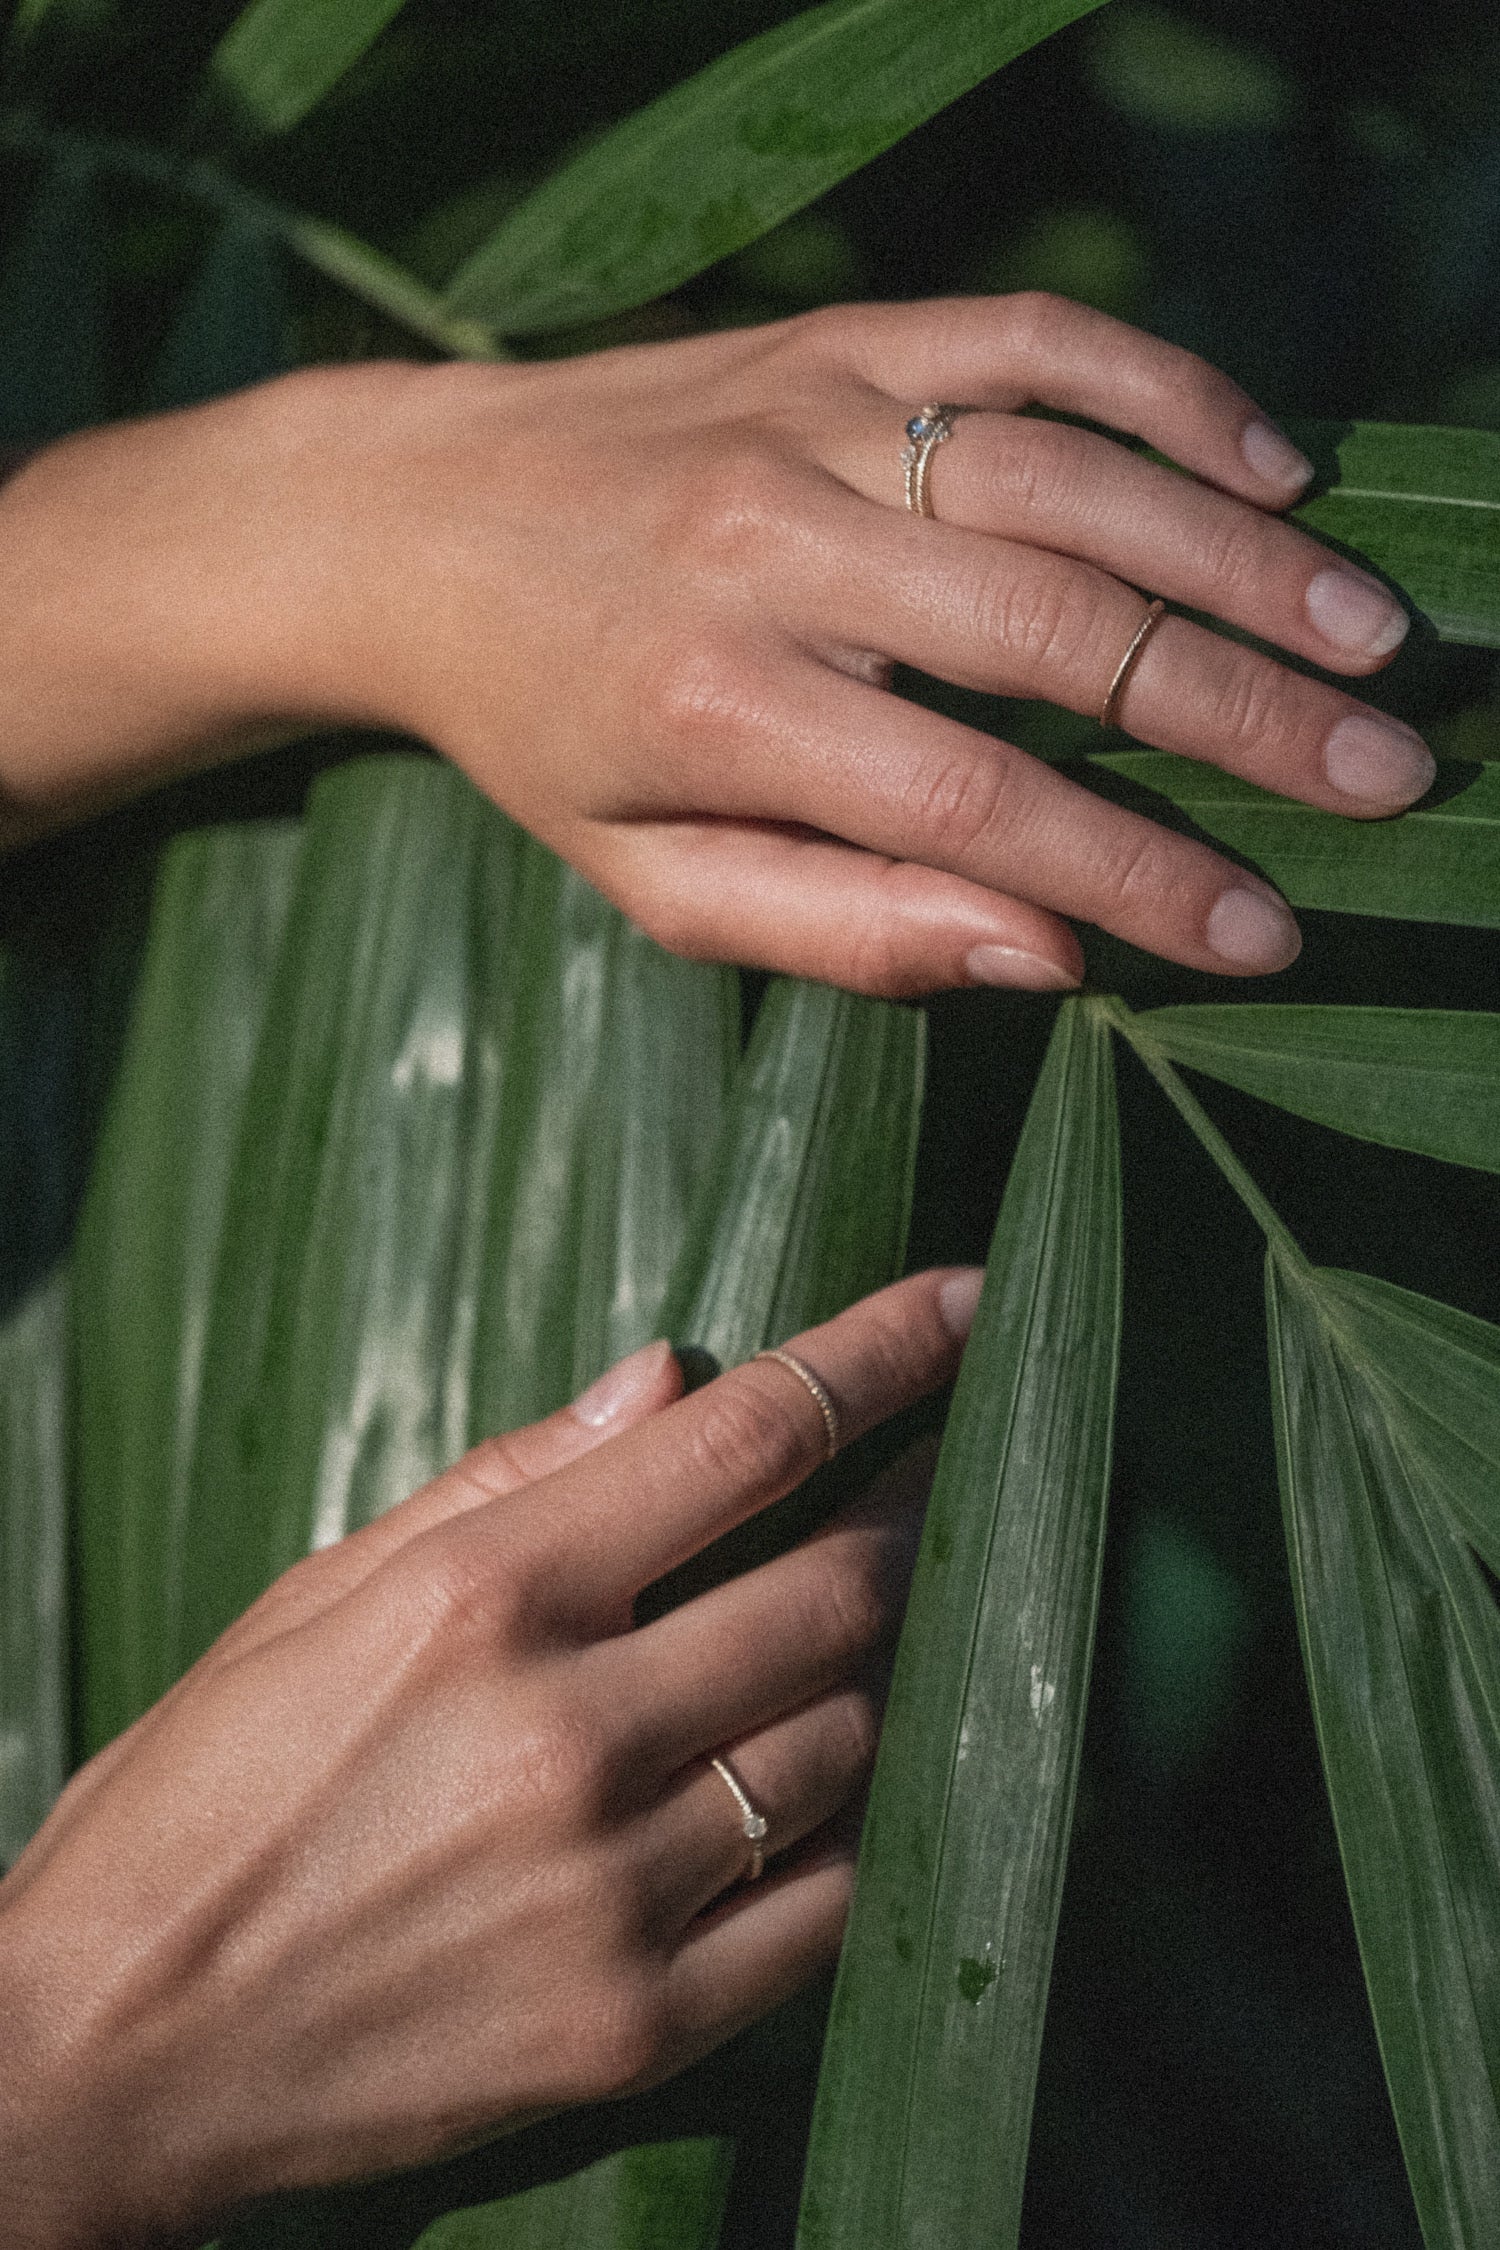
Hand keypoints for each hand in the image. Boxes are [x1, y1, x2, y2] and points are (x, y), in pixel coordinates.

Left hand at [0, 296, 1428, 989]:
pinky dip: (1169, 390)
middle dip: (1244, 715)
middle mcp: (775, 545)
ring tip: (1367, 638)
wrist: (415, 518)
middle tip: (1384, 777)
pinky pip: (1037, 338)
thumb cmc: (545, 733)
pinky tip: (1272, 460)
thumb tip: (1047, 955)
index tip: (1263, 935)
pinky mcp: (835, 333)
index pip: (980, 804)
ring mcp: (811, 414)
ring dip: (1244, 555)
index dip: (1138, 877)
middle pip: (1061, 628)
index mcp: (720, 710)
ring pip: (1077, 471)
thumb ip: (843, 927)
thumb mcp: (651, 882)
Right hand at [0, 1269, 978, 2248]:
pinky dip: (868, 1833)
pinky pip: (826, 1911)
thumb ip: (508, 1475)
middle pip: (840, 1585)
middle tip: (962, 1470)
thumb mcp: (320, 1590)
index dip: (884, 1353)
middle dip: (926, 1507)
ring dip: (906, 1666)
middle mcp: (570, 1732)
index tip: (970, 1305)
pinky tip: (866, 1783)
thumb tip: (667, 1377)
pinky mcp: (633, 2027)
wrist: (107, 2049)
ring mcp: (614, 1891)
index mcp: (489, 1594)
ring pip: (854, 1741)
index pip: (749, 1435)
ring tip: (910, 1620)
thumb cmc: (203, 1791)